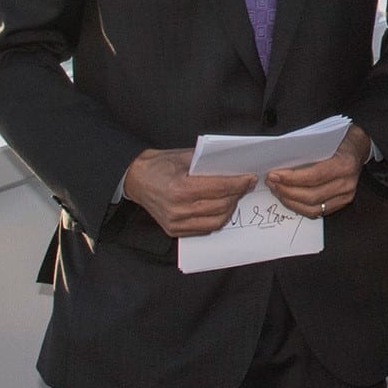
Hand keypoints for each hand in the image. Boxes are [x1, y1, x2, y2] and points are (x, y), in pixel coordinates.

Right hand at [123, 147, 259, 236]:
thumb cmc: (161, 165)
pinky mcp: (174, 231)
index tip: (250, 178)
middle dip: (238, 194)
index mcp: (180, 188)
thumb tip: (237, 167)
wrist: (137, 179)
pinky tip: (220, 207)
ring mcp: (175, 222)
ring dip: (230, 208)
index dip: (239, 183)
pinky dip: (217, 218)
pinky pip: (205, 228)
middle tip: (245, 185)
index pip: (220, 188)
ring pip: (216, 221)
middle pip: (221, 206)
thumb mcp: (186, 157)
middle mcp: (178, 209)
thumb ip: (210, 163)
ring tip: (234, 196)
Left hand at [268, 124, 371, 217]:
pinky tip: (289, 198)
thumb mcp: (323, 139)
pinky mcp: (342, 203)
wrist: (357, 147)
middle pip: (311, 195)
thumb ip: (305, 151)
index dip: (291, 179)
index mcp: (344, 164)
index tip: (273, 175)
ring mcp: (346, 195)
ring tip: (277, 191)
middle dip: (286, 191)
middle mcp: (347, 183)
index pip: (313, 176)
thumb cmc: (338, 140)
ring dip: (291, 201)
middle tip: (271, 183)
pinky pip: (318, 212)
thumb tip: (279, 161)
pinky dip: (300, 207)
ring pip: (313, 208)